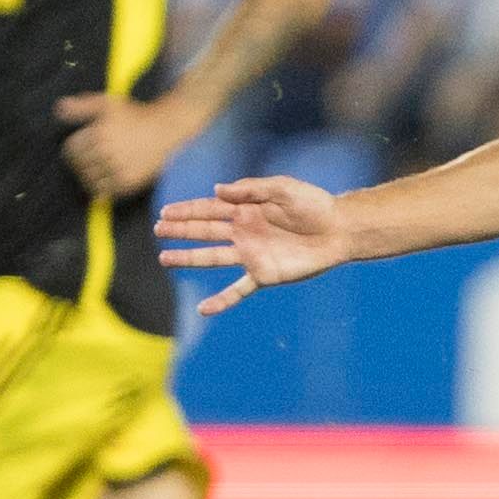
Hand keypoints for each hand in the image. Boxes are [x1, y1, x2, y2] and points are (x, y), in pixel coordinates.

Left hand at [57, 93, 191, 197]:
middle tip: (91, 159)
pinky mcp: (129, 182)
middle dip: (81, 163)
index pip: (71, 150)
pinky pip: (104, 192)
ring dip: (89, 177)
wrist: (168, 130)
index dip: (74, 148)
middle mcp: (108, 152)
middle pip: (78, 166)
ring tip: (98, 169)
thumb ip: (82, 106)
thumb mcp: (108, 104)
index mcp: (100, 133)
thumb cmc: (136, 116)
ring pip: (89, 181)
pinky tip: (107, 180)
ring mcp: (119, 169)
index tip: (83, 147)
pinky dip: (101, 189)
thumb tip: (58, 109)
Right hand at [156, 176, 352, 314]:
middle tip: (158, 229)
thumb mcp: (283, 188)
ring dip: (189, 258)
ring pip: (213, 257)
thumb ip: (251, 188)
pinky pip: (238, 290)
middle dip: (181, 230)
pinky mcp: (264, 275)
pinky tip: (204, 310)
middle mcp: (244, 232)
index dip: (187, 210)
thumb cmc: (314, 205)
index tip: (165, 212)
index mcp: (246, 209)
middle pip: (205, 231)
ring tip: (165, 258)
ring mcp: (252, 254)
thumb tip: (217, 190)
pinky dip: (222, 301)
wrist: (340, 231)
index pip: (210, 209)